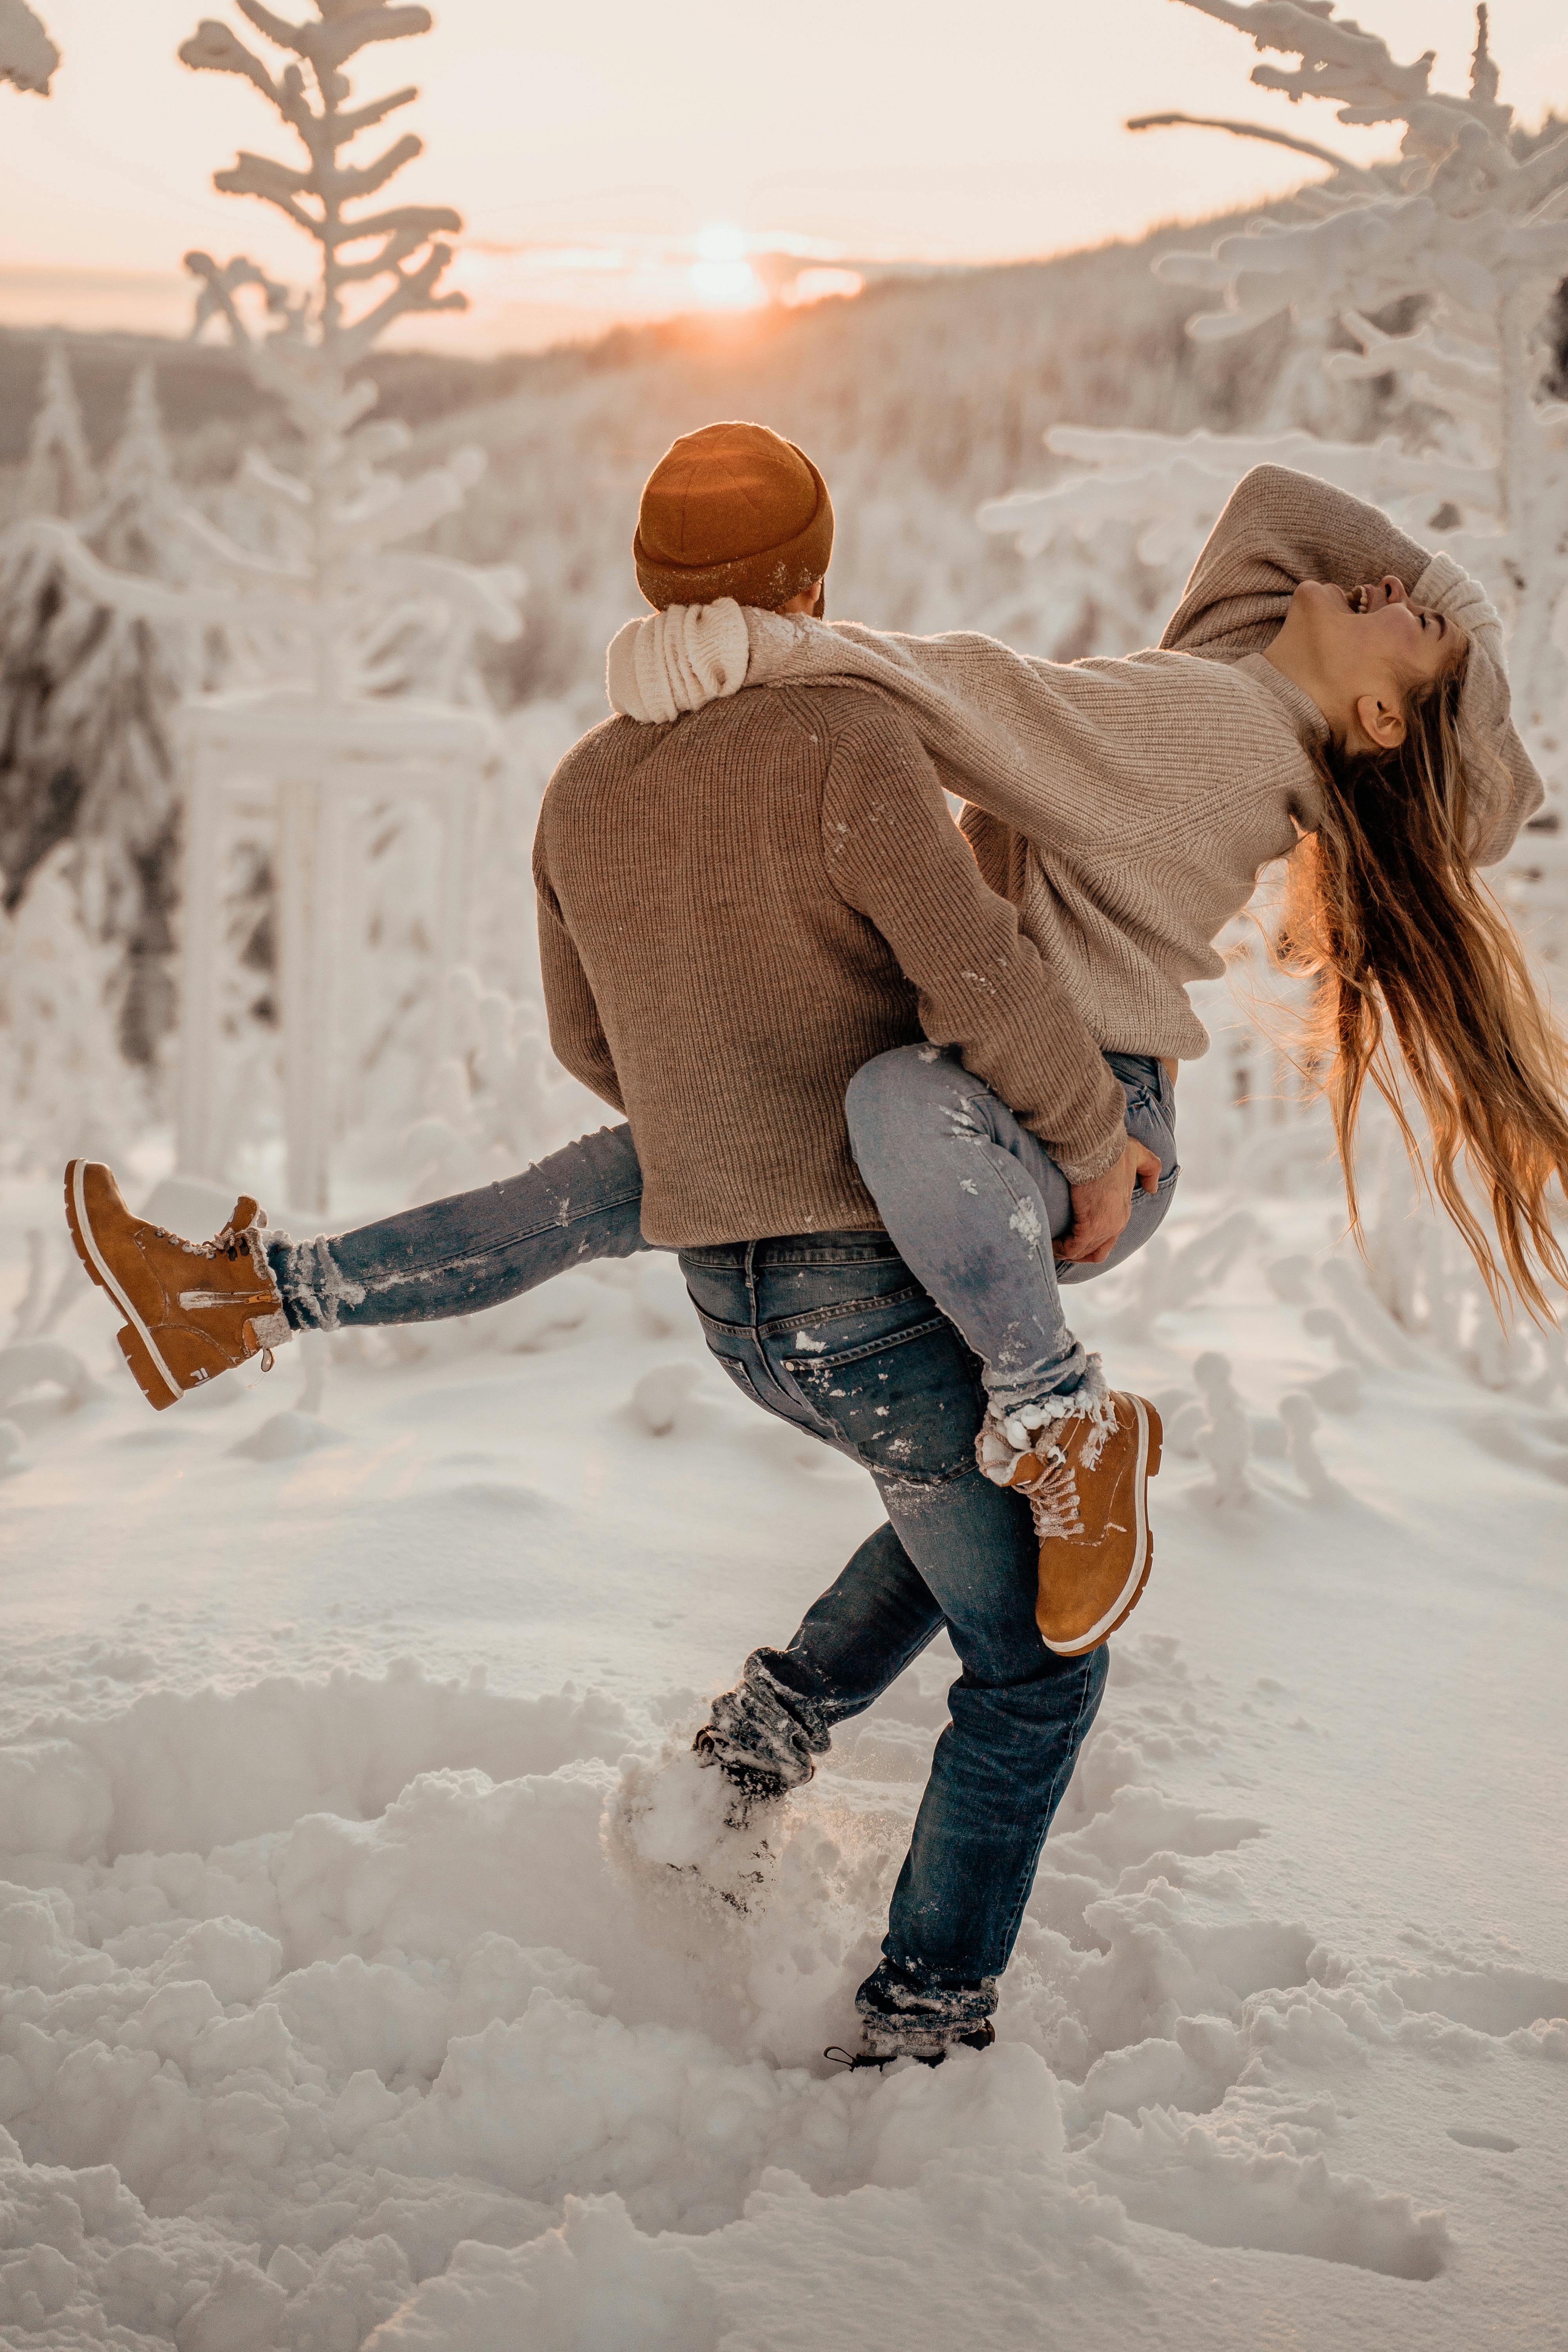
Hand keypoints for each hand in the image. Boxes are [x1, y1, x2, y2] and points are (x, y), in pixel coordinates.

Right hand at [1059, 1138, 1161, 1265]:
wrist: (1099, 1147)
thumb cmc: (1114, 1148)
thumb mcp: (1139, 1155)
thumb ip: (1150, 1169)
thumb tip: (1152, 1188)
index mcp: (1124, 1211)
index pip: (1107, 1238)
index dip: (1088, 1241)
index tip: (1070, 1235)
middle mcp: (1117, 1224)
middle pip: (1095, 1251)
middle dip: (1076, 1251)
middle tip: (1058, 1245)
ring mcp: (1104, 1227)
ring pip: (1083, 1252)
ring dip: (1065, 1251)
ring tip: (1050, 1245)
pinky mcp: (1089, 1225)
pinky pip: (1072, 1248)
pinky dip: (1060, 1249)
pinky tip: (1048, 1243)